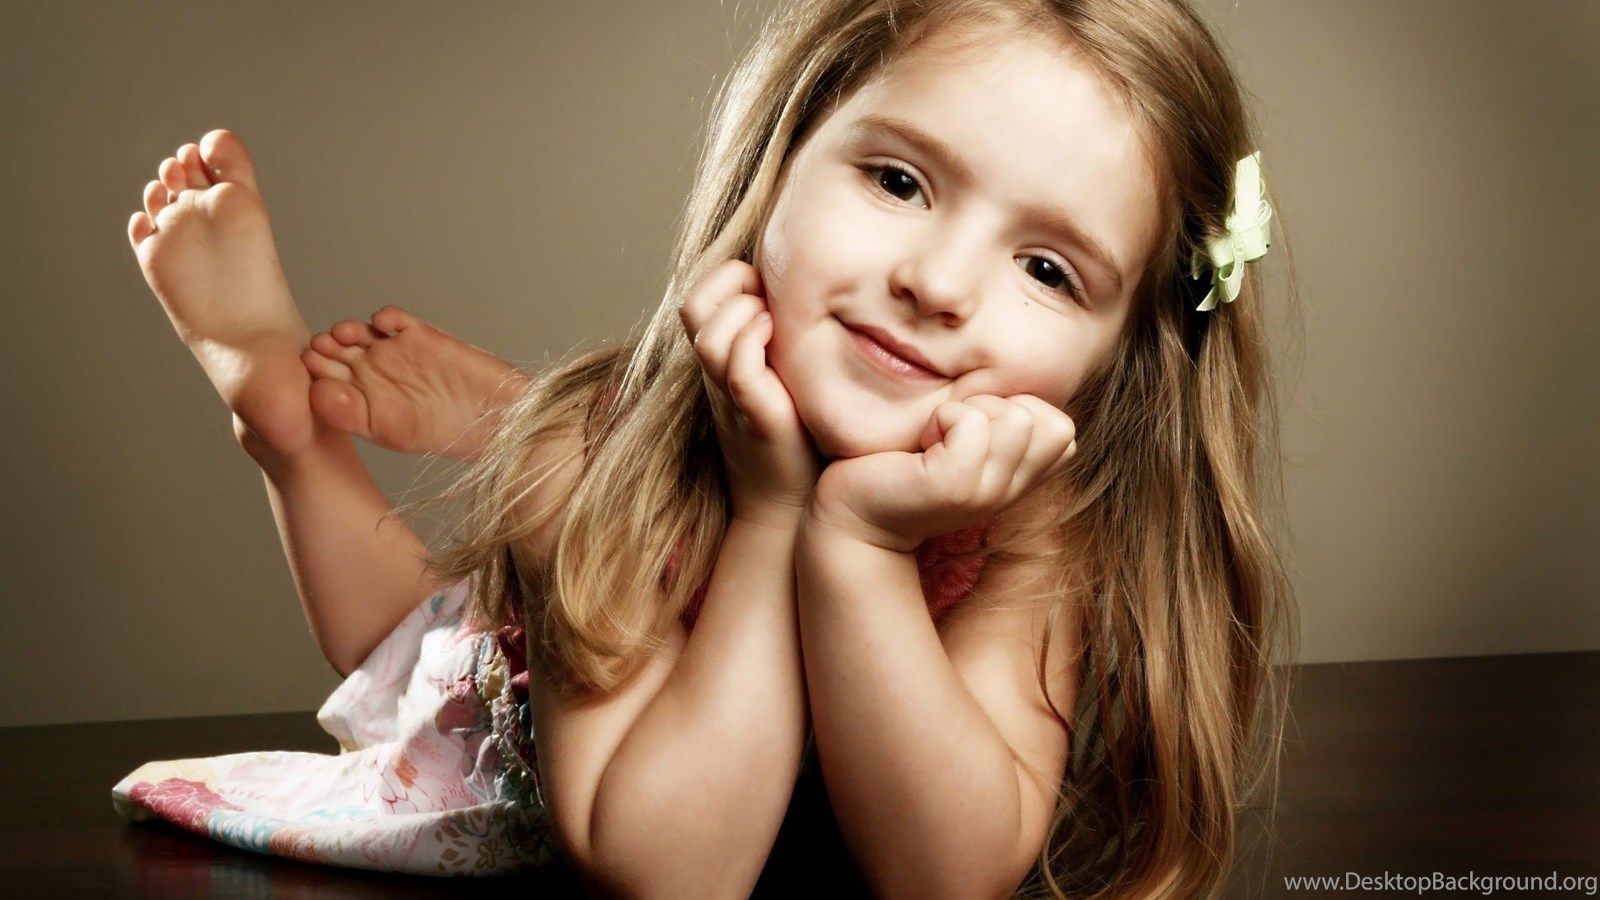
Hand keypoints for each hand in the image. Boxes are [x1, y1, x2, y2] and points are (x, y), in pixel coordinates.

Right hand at [679, 259, 821, 526]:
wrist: (790, 506)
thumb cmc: (796, 438)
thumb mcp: (782, 377)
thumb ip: (783, 339)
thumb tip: (814, 296)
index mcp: (720, 360)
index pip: (700, 295)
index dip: (730, 278)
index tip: (770, 291)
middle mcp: (716, 374)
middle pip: (694, 304)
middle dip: (733, 285)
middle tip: (772, 301)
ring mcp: (731, 396)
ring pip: (710, 334)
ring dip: (746, 314)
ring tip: (779, 325)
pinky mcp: (755, 417)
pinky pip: (739, 368)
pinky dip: (757, 343)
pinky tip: (784, 346)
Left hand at [808, 394, 1075, 552]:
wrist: (854, 516)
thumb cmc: (904, 469)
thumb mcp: (965, 443)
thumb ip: (1001, 423)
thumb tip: (1020, 389)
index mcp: (1017, 481)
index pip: (1064, 432)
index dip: (1020, 412)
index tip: (969, 431)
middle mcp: (1009, 491)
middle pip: (1052, 423)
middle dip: (997, 407)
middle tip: (949, 433)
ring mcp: (986, 493)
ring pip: (1016, 418)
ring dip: (967, 411)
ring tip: (933, 439)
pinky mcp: (953, 487)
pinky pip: (971, 423)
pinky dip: (941, 418)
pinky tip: (919, 445)